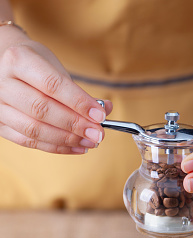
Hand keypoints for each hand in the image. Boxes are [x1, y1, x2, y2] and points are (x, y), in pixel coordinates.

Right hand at [0, 28, 111, 153]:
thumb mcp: (56, 68)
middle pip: (42, 110)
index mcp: (18, 60)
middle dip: (75, 125)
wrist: (3, 64)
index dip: (78, 102)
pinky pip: (28, 142)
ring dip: (67, 140)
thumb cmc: (35, 66)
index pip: (52, 85)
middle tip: (97, 134)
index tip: (100, 116)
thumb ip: (78, 92)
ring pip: (34, 130)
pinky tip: (75, 147)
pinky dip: (56, 147)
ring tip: (89, 142)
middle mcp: (3, 82)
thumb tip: (106, 110)